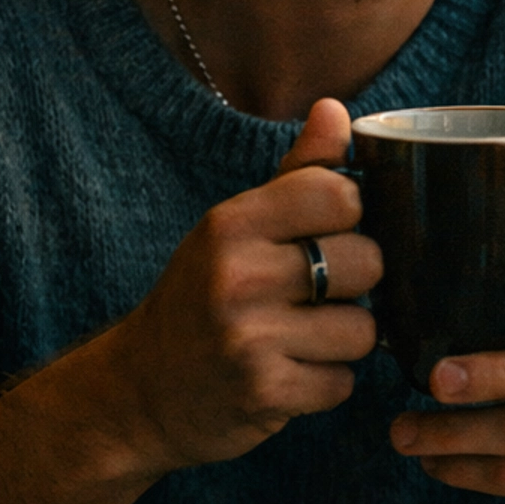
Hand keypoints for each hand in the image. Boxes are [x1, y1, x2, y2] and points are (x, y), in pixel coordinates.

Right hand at [102, 97, 380, 473]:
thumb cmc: (200, 297)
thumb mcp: (234, 229)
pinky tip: (291, 374)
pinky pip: (343, 383)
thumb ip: (295, 174)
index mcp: (232, 223)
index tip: (329, 234)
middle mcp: (237, 276)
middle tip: (316, 295)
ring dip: (344, 341)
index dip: (351, 217)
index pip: (340, 195)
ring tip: (302, 338)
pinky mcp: (264, 393)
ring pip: (363, 330)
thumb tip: (334, 110)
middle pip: (366, 262)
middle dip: (354, 284)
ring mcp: (248, 338)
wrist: (138, 392)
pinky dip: (326, 384)